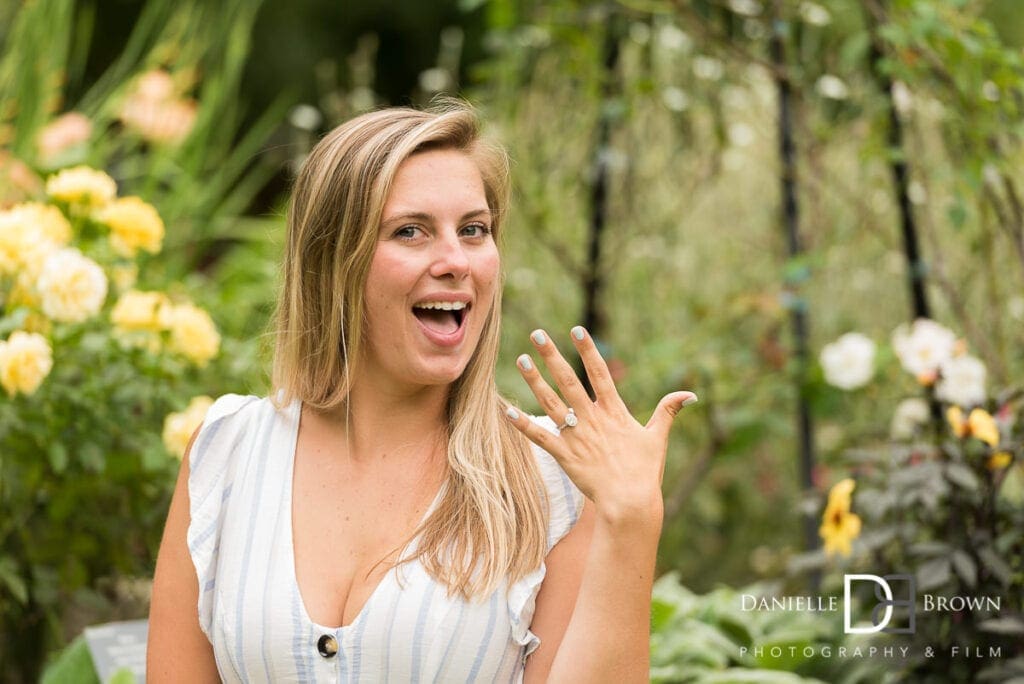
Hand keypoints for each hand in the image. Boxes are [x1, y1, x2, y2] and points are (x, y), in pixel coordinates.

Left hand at [504, 326, 697, 526]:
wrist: (630, 502)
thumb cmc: (645, 471)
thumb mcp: (658, 437)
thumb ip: (668, 411)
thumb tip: (691, 394)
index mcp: (614, 411)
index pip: (600, 373)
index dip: (588, 350)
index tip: (576, 329)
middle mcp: (592, 419)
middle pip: (569, 381)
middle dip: (552, 356)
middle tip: (537, 335)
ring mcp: (576, 436)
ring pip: (551, 403)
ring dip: (534, 381)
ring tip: (521, 360)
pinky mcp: (564, 455)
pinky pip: (540, 437)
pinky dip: (523, 425)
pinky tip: (507, 411)